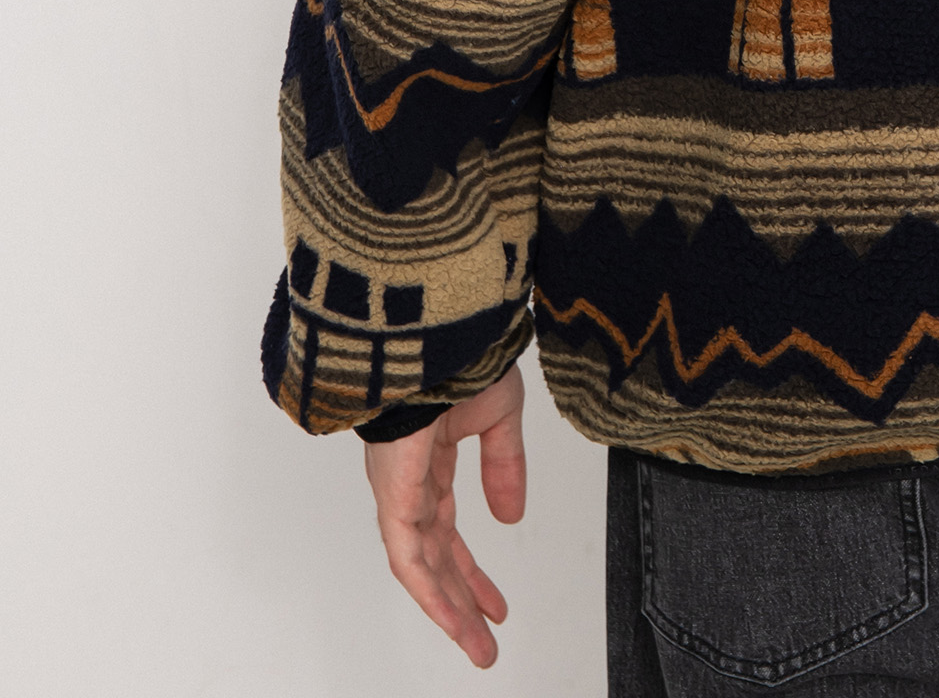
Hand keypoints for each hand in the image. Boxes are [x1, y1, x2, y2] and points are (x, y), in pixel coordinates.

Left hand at [363, 363, 526, 668]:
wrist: (434, 328)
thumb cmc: (461, 353)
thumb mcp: (499, 415)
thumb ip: (504, 467)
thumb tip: (511, 517)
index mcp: (430, 458)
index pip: (448, 529)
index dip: (471, 569)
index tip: (496, 603)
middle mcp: (409, 480)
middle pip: (436, 556)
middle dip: (462, 600)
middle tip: (484, 639)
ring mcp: (398, 488)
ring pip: (421, 564)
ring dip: (449, 607)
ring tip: (476, 644)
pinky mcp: (394, 493)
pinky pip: (408, 553)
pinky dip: (429, 587)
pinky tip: (450, 613)